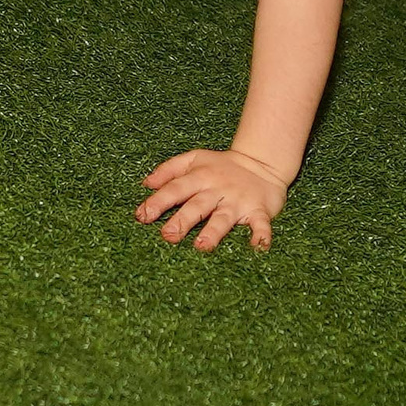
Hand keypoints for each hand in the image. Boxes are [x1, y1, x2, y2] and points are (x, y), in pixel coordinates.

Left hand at [136, 148, 288, 251]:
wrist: (262, 163)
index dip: (159, 201)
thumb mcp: (195, 159)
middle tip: (168, 236)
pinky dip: (261, 235)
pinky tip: (257, 247)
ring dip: (213, 232)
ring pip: (224, 217)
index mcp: (200, 176)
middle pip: (197, 205)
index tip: (143, 216)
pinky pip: (261, 224)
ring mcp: (238, 201)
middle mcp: (217, 190)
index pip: (176, 188)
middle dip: (182, 220)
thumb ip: (170, 169)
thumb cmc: (222, 166)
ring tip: (202, 246)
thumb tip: (146, 184)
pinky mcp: (259, 210)